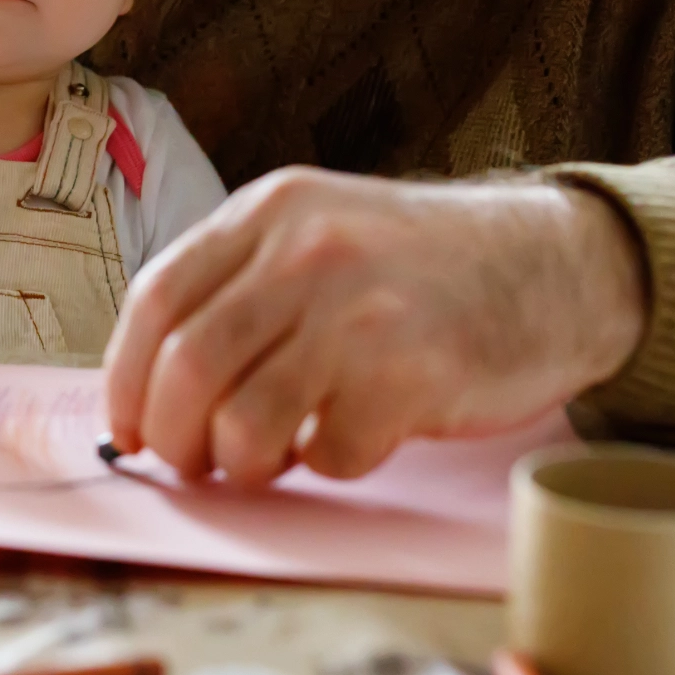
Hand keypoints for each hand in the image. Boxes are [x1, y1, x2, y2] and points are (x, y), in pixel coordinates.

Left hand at [102, 168, 646, 485]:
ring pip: (244, 424)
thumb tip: (150, 384)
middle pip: (187, 368)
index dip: (125, 379)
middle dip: (176, 438)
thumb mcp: (319, 233)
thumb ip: (240, 285)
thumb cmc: (421, 267)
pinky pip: (330, 454)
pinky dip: (332, 463)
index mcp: (272, 211)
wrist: (549, 265)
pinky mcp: (411, 374)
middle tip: (197, 462)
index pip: (156, 299)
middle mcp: (307, 251)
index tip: (130, 429)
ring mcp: (360, 311)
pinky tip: (356, 433)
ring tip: (278, 453)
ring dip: (246, 463)